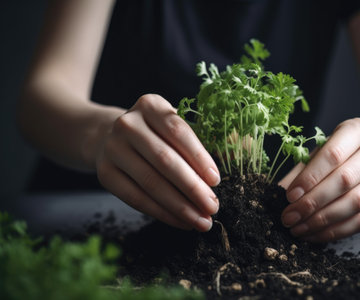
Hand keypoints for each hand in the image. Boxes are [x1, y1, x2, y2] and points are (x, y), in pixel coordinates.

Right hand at [95, 94, 220, 231]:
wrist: (109, 137)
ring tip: (201, 221)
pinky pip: (136, 198)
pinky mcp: (105, 173)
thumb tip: (235, 158)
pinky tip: (181, 221)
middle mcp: (127, 124)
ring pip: (151, 182)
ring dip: (180, 206)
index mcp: (150, 105)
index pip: (178, 132)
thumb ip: (201, 140)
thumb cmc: (155, 133)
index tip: (216, 181)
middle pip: (165, 160)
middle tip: (213, 207)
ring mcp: (112, 148)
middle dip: (192, 188)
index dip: (199, 158)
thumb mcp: (173, 126)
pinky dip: (162, 213)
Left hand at [280, 118, 359, 241]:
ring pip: (356, 203)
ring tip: (299, 228)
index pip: (333, 154)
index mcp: (359, 130)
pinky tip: (315, 234)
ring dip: (323, 220)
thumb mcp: (319, 151)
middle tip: (289, 217)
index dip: (310, 177)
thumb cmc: (338, 152)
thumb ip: (301, 170)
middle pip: (345, 180)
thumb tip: (278, 193)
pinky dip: (337, 231)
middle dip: (313, 202)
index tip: (289, 196)